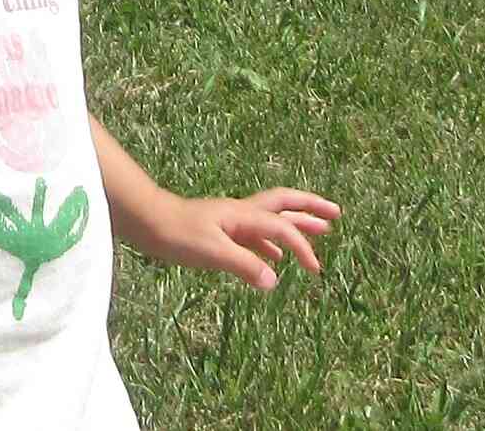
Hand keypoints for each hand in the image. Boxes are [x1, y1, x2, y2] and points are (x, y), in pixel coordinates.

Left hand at [130, 187, 337, 289]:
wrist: (148, 222)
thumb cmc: (177, 234)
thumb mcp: (212, 252)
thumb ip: (244, 265)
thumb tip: (274, 281)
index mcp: (244, 215)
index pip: (283, 228)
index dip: (302, 247)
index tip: (314, 271)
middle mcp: (242, 213)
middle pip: (284, 204)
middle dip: (311, 207)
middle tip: (336, 213)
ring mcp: (232, 221)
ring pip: (272, 218)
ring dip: (296, 223)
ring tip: (319, 231)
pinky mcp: (221, 231)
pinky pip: (256, 235)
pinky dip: (272, 243)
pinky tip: (276, 258)